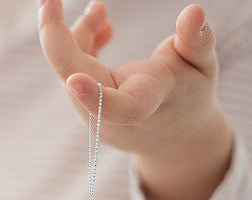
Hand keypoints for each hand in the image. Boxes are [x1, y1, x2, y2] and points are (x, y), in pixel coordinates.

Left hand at [38, 1, 233, 199]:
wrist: (173, 135)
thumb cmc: (191, 96)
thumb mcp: (203, 67)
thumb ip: (197, 41)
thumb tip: (194, 11)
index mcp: (144, 103)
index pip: (118, 106)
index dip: (94, 95)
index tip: (74, 81)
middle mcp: (109, 114)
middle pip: (75, 73)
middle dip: (56, 35)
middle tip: (48, 0)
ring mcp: (91, 113)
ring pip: (70, 67)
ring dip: (80, 34)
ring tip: (100, 10)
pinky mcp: (83, 105)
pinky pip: (72, 71)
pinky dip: (80, 44)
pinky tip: (99, 24)